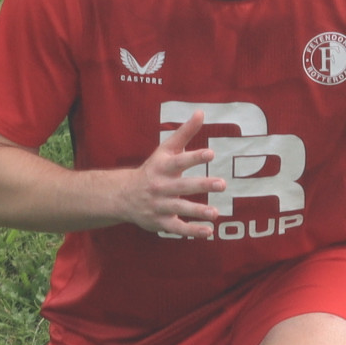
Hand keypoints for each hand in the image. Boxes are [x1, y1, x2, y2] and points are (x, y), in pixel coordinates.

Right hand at [108, 114, 219, 238]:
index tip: (211, 153)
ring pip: (180, 208)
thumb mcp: (165, 149)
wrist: (123, 196)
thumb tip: (201, 112)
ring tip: (215, 213)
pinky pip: (177, 228)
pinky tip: (208, 232)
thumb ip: (184, 132)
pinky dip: (192, 231)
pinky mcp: (160, 222)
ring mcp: (160, 205)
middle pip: (182, 186)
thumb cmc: (152, 169)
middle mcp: (161, 186)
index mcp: (162, 167)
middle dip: (202, 185)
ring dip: (198, 211)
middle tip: (222, 184)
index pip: (179, 161)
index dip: (194, 157)